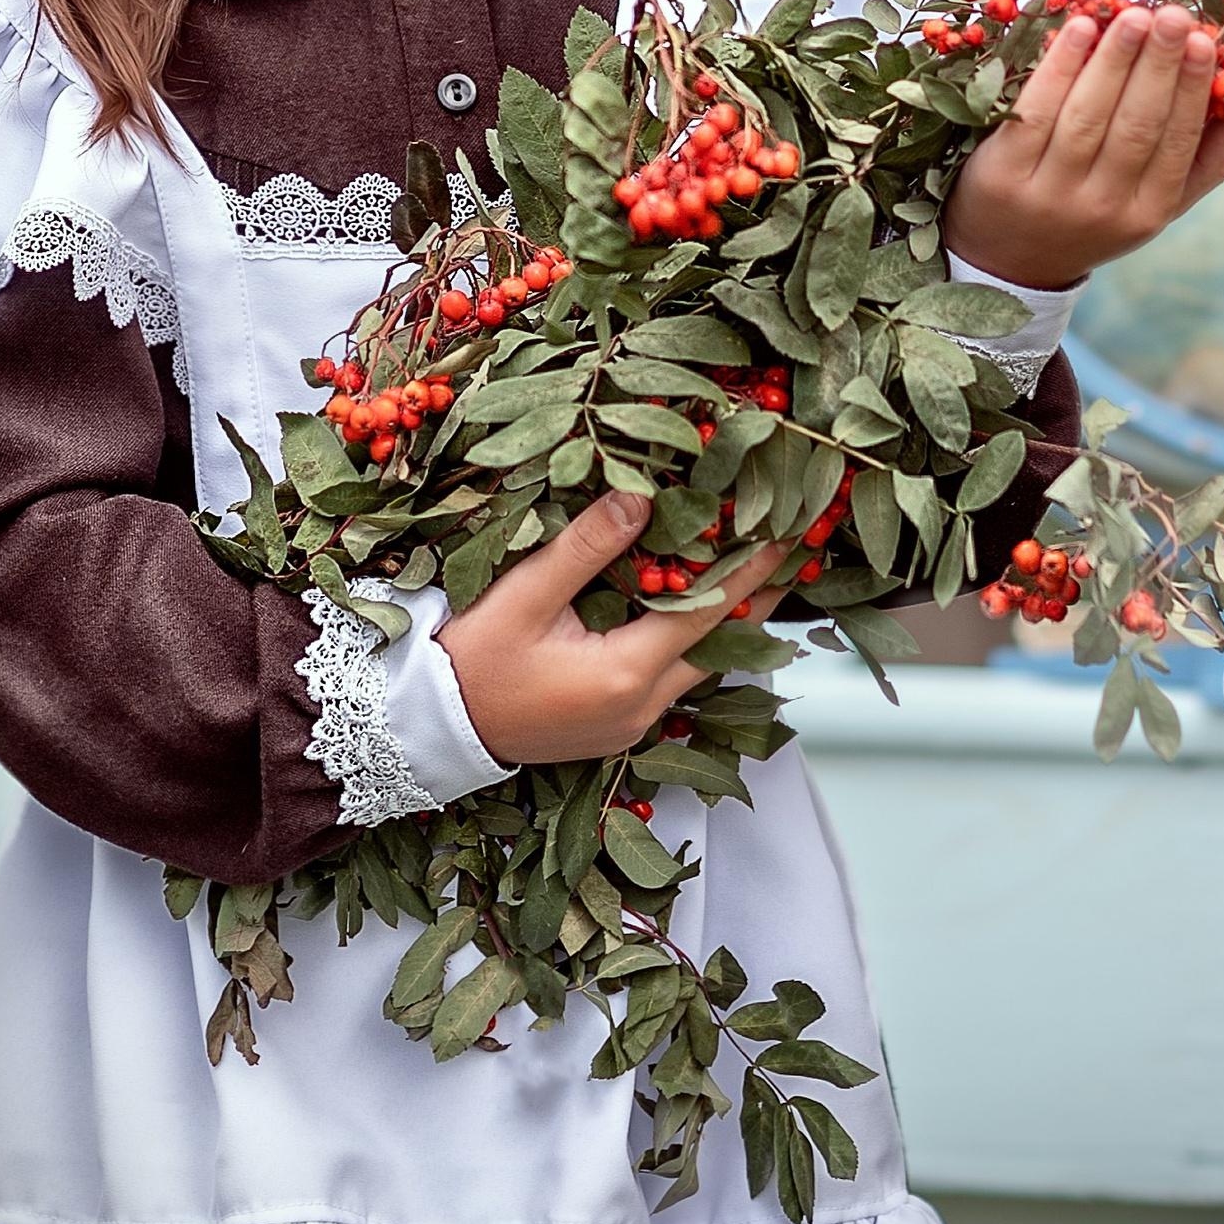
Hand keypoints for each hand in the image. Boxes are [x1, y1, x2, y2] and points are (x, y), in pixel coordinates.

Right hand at [436, 490, 796, 765]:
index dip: (754, 567)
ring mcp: (632, 724)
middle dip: (756, 593)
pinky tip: (692, 604)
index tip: (793, 531)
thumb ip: (588, 545)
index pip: (711, 612)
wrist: (430, 728)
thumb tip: (642, 494)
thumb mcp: (524, 594)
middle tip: (790, 545)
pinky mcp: (617, 726)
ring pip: (700, 664)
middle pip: (723, 645)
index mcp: (625, 675)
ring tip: (751, 565)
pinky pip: (672, 678)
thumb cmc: (471, 660)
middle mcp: (642, 707)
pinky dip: (690, 638)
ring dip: (724, 617)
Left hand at [939, 4, 1223, 292]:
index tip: (1206, 42)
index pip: (1177, 144)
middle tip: (1174, 16)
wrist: (1009, 260)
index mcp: (1148, 211)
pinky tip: (1078, 29)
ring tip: (1133, 16)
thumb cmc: (1095, 213)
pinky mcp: (1003, 175)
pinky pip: (1036, 114)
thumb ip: (1205, 159)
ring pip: (1088, 117)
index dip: (1192, 92)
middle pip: (1135, 127)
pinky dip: (1059, 68)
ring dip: (1113, 60)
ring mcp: (1049, 193)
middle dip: (1158, 66)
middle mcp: (1101, 207)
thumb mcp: (1155, 202)